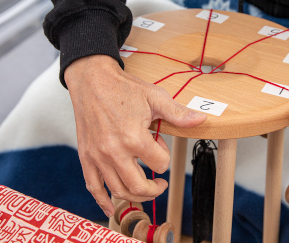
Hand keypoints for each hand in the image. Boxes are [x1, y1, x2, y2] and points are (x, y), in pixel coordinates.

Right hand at [65, 55, 206, 216]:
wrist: (92, 81)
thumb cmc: (124, 88)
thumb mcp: (155, 97)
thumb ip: (178, 114)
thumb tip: (202, 119)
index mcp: (134, 137)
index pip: (160, 164)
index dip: (164, 156)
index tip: (159, 144)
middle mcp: (114, 151)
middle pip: (139, 187)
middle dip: (154, 189)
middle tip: (160, 184)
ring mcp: (98, 157)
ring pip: (119, 191)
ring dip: (136, 196)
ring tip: (144, 190)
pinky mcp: (86, 157)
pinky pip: (93, 187)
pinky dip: (103, 201)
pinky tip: (111, 207)